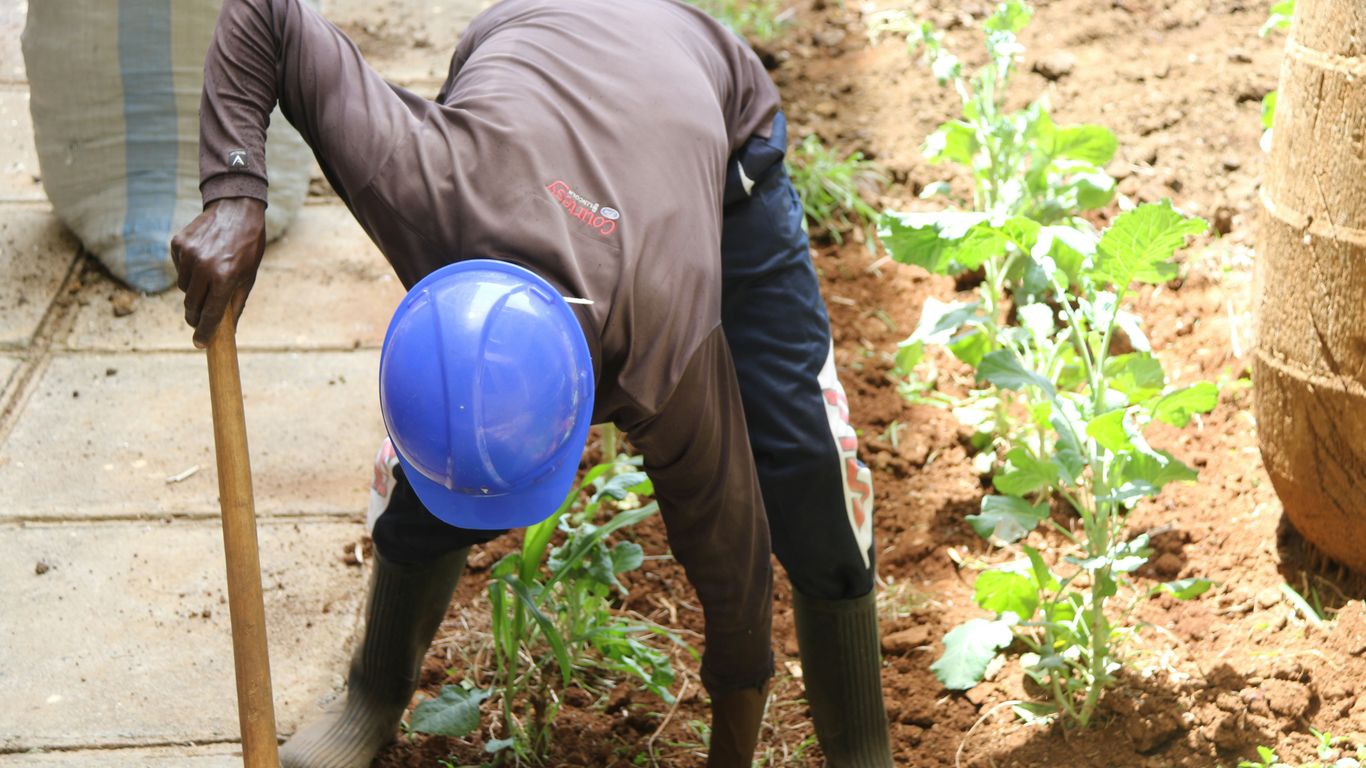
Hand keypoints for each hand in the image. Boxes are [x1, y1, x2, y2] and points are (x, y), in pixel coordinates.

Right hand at [170, 197, 266, 347]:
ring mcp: (188, 255)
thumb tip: (228, 332)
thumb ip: (236, 305)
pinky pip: (179, 269)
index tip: (199, 344)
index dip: (204, 333)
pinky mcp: (178, 244)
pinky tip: (202, 259)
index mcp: (225, 278)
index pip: (209, 314)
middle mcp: (204, 267)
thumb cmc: (248, 247)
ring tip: (209, 278)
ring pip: (184, 288)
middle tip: (199, 320)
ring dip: (194, 290)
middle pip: (192, 305)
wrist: (237, 210)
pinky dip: (188, 270)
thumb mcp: (249, 277)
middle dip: (196, 316)